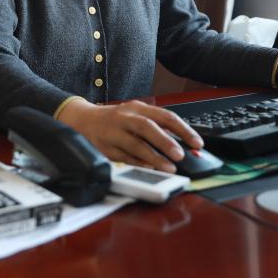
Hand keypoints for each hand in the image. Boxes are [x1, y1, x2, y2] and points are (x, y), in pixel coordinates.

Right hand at [56, 99, 203, 172]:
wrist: (81, 119)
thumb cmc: (114, 120)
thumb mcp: (135, 116)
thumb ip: (157, 128)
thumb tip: (182, 144)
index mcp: (138, 108)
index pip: (165, 116)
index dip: (183, 129)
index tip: (197, 143)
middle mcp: (126, 117)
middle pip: (148, 127)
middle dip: (166, 141)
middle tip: (181, 154)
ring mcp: (114, 132)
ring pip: (135, 144)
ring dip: (154, 157)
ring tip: (169, 167)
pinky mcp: (105, 146)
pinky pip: (123, 157)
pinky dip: (137, 163)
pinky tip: (149, 169)